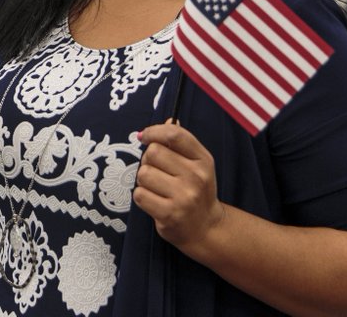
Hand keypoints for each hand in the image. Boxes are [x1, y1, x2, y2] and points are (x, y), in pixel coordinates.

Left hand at [133, 122, 226, 253]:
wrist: (206, 228)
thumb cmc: (197, 191)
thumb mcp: (197, 164)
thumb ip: (181, 143)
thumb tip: (168, 119)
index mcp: (203, 160)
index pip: (174, 134)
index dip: (154, 131)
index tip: (144, 136)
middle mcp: (196, 177)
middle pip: (153, 152)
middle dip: (148, 160)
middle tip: (157, 171)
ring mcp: (184, 196)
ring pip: (143, 173)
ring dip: (144, 180)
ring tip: (158, 188)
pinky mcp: (169, 214)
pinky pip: (140, 195)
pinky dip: (142, 197)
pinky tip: (155, 201)